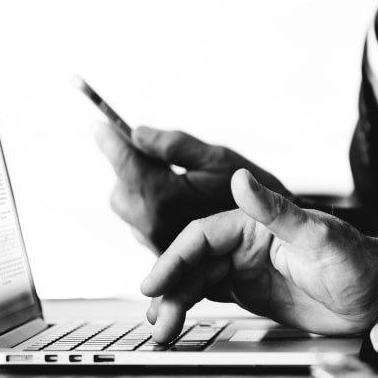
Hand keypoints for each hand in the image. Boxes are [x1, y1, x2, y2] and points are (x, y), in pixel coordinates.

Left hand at [95, 124, 288, 253]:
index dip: (109, 140)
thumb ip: (173, 144)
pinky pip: (142, 223)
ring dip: (141, 189)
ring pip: (129, 208)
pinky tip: (179, 201)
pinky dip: (151, 207)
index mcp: (166, 199)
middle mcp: (155, 226)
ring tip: (176, 180)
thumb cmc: (254, 193)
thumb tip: (138, 134)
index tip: (98, 124)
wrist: (278, 233)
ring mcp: (158, 243)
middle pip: (121, 189)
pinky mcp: (165, 253)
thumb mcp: (217, 157)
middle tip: (156, 154)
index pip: (125, 164)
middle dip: (131, 168)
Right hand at [140, 169, 377, 341]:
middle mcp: (246, 243)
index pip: (203, 236)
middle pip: (193, 262)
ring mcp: (246, 269)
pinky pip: (210, 298)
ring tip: (161, 330)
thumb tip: (240, 178)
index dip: (175, 258)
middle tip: (155, 317)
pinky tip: (175, 324)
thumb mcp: (317, 234)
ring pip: (197, 282)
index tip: (155, 282)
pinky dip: (189, 309)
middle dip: (170, 288)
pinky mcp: (251, 293)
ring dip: (176, 303)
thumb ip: (276, 209)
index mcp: (256, 222)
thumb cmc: (357, 260)